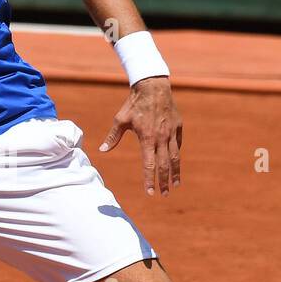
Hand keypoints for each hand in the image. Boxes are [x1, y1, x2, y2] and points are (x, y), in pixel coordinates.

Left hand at [98, 77, 181, 195]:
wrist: (153, 87)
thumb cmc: (134, 104)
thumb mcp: (120, 120)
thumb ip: (113, 137)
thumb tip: (102, 150)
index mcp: (147, 138)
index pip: (149, 165)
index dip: (149, 180)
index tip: (150, 193)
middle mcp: (161, 138)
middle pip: (164, 165)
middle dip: (164, 182)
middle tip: (164, 194)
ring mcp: (171, 132)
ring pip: (175, 157)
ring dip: (175, 173)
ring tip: (175, 185)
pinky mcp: (178, 127)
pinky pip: (178, 144)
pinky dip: (176, 155)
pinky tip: (175, 163)